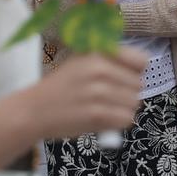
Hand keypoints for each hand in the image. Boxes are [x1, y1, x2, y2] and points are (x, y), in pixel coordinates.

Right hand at [25, 49, 147, 139]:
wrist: (33, 111)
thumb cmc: (61, 86)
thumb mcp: (81, 61)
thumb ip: (109, 59)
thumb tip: (143, 64)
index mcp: (98, 53)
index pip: (141, 61)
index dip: (136, 72)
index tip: (123, 78)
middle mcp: (100, 69)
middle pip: (139, 85)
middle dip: (127, 93)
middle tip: (108, 98)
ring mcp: (99, 92)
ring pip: (135, 103)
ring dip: (123, 109)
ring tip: (104, 108)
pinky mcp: (97, 114)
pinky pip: (127, 119)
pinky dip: (118, 122)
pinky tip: (103, 119)